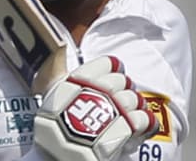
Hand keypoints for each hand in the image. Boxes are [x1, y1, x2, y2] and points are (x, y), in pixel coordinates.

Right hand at [34, 56, 157, 160]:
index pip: (109, 63)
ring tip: (129, 116)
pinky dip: (146, 123)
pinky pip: (145, 118)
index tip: (112, 77)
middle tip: (118, 103)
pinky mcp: (127, 127)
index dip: (113, 70)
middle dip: (123, 91)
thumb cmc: (51, 128)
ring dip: (135, 107)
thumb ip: (56, 69)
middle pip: (123, 81)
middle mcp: (100, 88)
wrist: (58, 157)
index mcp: (81, 78)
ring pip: (135, 98)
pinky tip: (144, 127)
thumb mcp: (49, 92)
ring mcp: (115, 106)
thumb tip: (60, 46)